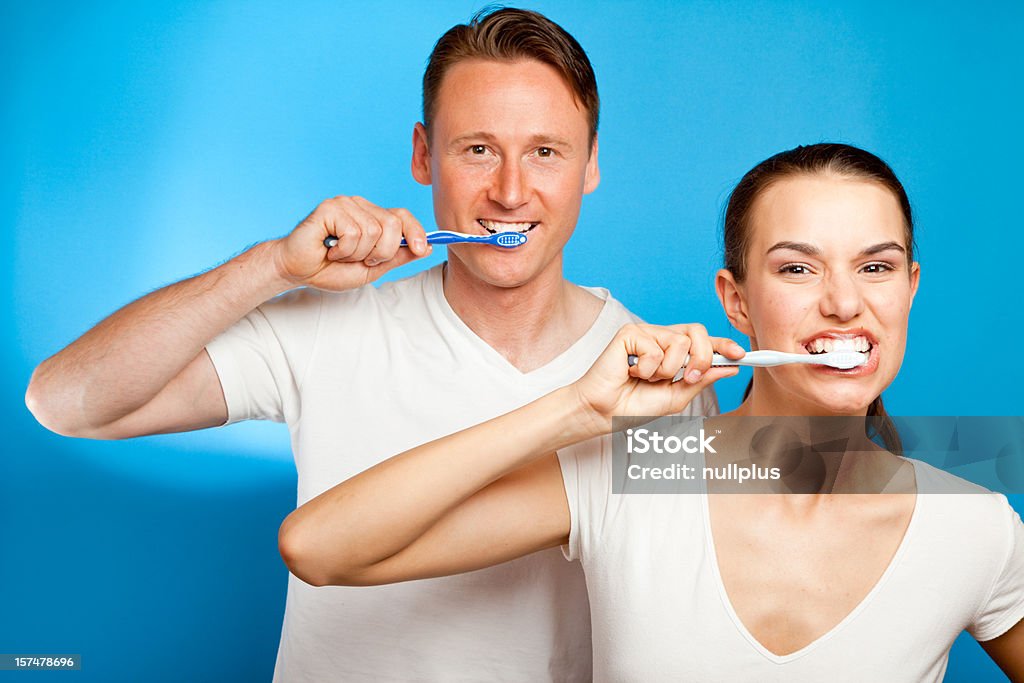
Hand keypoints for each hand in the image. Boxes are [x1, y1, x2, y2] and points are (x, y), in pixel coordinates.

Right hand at [271, 196, 431, 290]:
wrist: (299, 270)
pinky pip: (353, 232)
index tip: (421, 249)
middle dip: (381, 252)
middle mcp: (361, 206)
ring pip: (373, 231)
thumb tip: (426, 248)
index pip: (402, 216)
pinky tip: (330, 249)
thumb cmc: (331, 269)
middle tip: (361, 259)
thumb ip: (397, 257)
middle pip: (392, 225)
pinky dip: (343, 250)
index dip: (415, 231)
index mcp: (373, 217)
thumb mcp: (373, 268)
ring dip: (357, 254)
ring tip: (340, 254)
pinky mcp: (330, 207)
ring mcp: (345, 204)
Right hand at [572, 323, 744, 434]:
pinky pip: (655, 348)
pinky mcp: (630, 333)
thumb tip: (731, 368)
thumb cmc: (636, 406)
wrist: (606, 412)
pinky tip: (632, 372)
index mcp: (676, 352)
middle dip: (702, 358)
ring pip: (679, 342)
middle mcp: (663, 338)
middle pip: (698, 333)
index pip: (705, 342)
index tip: (742, 355)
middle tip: (687, 378)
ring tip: (647, 378)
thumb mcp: (677, 397)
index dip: (724, 345)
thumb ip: (702, 380)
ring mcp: (647, 334)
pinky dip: (647, 369)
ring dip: (667, 370)